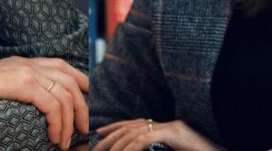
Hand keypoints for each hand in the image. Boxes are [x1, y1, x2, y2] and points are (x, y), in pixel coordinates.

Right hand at [0, 57, 88, 149]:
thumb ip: (17, 92)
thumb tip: (33, 111)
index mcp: (25, 62)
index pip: (64, 67)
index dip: (81, 83)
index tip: (88, 104)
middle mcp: (30, 63)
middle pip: (71, 81)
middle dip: (83, 107)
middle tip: (83, 129)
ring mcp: (26, 71)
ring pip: (65, 95)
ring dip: (69, 122)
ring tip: (64, 141)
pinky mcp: (22, 83)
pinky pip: (52, 104)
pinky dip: (58, 123)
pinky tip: (53, 137)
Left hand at [96, 119, 224, 150]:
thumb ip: (157, 150)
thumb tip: (138, 150)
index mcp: (168, 129)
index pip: (136, 124)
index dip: (115, 128)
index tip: (98, 134)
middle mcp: (170, 124)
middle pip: (132, 126)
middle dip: (110, 137)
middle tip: (94, 147)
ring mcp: (174, 128)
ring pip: (136, 132)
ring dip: (117, 145)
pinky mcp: (177, 134)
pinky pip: (146, 138)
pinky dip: (131, 147)